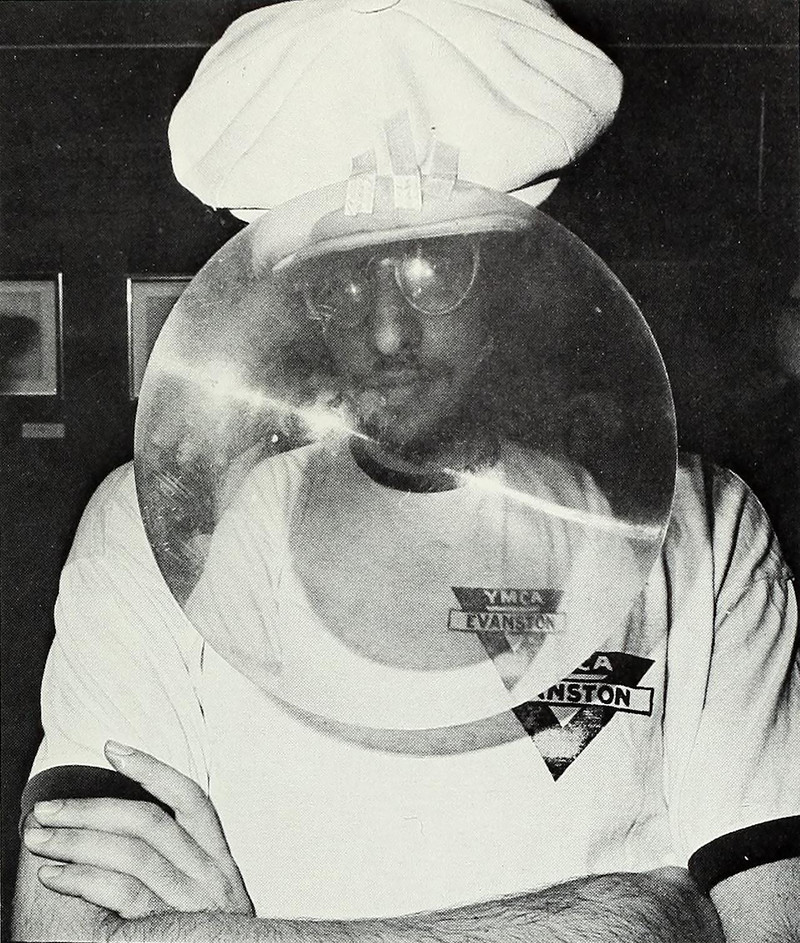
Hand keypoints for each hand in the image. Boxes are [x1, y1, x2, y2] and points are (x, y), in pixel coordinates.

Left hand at [23, 741, 253, 920]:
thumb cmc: (206, 939)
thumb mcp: (206, 896)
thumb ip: (179, 863)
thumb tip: (121, 826)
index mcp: (220, 861)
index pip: (191, 799)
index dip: (152, 769)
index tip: (112, 748)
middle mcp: (213, 876)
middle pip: (151, 823)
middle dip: (92, 809)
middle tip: (46, 808)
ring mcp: (194, 904)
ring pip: (133, 854)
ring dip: (77, 841)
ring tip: (38, 838)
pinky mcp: (172, 931)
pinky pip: (124, 896)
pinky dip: (84, 881)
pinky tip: (54, 876)